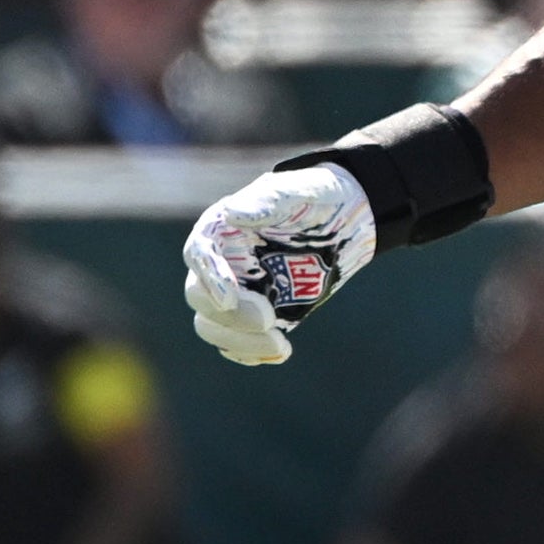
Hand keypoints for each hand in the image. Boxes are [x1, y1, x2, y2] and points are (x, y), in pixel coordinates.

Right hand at [179, 162, 374, 367]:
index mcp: (220, 230)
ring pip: (213, 326)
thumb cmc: (315, 197)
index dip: (209, 277)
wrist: (344, 220)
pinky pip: (239, 341)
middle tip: (269, 318)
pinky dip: (253, 352)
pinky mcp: (258, 314)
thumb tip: (234, 213)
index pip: (199, 255)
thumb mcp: (299, 190)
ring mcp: (238, 292)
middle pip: (200, 298)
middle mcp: (221, 264)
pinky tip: (281, 352)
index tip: (228, 299)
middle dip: (230, 315)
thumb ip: (268, 200)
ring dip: (238, 340)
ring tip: (279, 345)